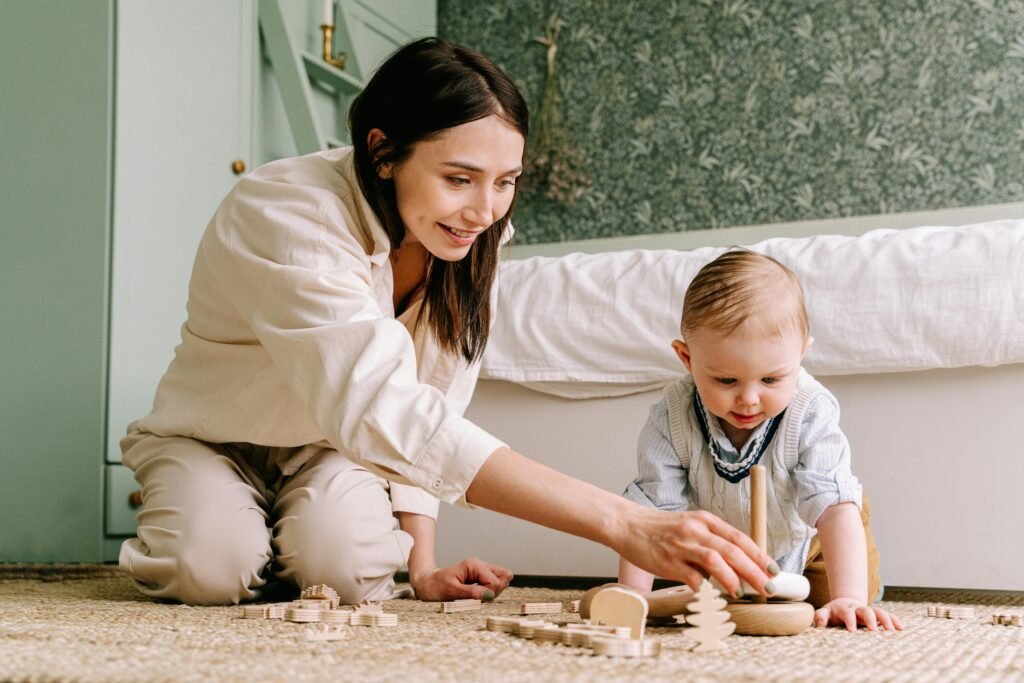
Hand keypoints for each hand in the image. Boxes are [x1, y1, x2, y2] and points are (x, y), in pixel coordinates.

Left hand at [409, 557, 512, 601]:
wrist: (427, 584)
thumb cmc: (436, 587)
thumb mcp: (452, 591)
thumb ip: (472, 593)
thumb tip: (490, 595)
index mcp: (474, 565)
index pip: (495, 582)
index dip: (489, 594)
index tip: (475, 599)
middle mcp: (480, 565)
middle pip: (502, 579)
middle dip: (493, 592)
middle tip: (475, 597)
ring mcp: (481, 571)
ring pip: (499, 582)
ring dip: (490, 593)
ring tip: (474, 596)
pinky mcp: (481, 578)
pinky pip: (492, 586)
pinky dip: (487, 594)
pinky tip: (475, 595)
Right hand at [617, 507, 774, 598]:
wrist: (627, 524)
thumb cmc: (659, 528)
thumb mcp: (689, 525)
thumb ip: (711, 540)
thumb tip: (736, 564)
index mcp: (704, 520)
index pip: (739, 538)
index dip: (759, 555)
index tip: (773, 570)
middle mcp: (696, 530)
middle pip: (733, 550)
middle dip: (755, 571)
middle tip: (769, 587)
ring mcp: (681, 545)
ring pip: (716, 561)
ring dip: (734, 579)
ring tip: (743, 593)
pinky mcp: (668, 561)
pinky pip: (693, 577)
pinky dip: (707, 588)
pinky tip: (714, 596)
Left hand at [814, 597, 903, 630]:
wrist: (845, 604)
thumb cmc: (834, 612)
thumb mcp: (825, 612)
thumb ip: (820, 616)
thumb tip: (819, 622)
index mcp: (845, 609)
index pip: (848, 613)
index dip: (850, 620)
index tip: (852, 631)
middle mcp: (859, 609)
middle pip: (866, 610)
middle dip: (870, 619)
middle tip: (873, 630)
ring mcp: (869, 611)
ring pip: (879, 612)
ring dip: (886, 620)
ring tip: (891, 631)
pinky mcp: (877, 615)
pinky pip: (888, 615)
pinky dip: (894, 620)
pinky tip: (901, 628)